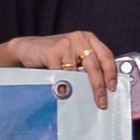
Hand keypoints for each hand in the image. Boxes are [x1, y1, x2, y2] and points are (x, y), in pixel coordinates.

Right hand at [0, 32, 117, 99]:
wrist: (26, 48)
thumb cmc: (52, 54)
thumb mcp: (74, 55)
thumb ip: (87, 64)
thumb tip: (103, 85)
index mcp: (88, 39)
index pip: (106, 56)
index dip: (111, 74)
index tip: (112, 87)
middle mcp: (79, 39)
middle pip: (95, 65)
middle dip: (99, 86)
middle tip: (101, 100)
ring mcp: (65, 44)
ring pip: (77, 72)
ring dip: (77, 86)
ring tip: (75, 93)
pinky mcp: (52, 51)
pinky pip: (61, 73)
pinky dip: (62, 82)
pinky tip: (60, 86)